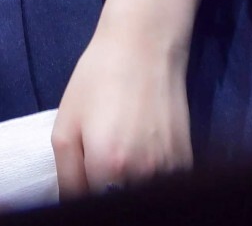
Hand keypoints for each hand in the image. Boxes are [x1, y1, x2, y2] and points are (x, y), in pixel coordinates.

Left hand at [51, 15, 191, 196]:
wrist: (145, 44)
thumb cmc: (98, 78)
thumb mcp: (65, 124)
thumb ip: (66, 175)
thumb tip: (73, 205)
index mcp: (107, 166)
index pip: (90, 207)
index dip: (84, 194)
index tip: (85, 176)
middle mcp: (142, 176)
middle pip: (117, 202)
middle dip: (106, 189)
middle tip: (101, 160)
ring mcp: (169, 170)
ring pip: (141, 195)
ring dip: (128, 185)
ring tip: (123, 149)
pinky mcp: (186, 161)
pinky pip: (164, 185)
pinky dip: (151, 179)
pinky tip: (143, 148)